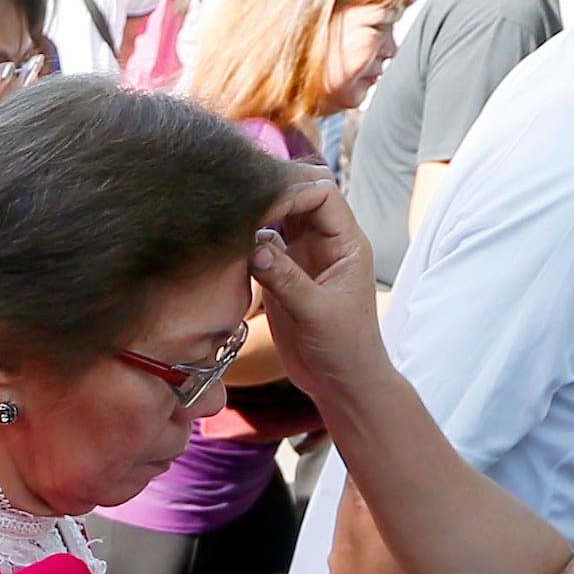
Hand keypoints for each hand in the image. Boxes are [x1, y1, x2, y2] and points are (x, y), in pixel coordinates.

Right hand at [245, 178, 379, 398]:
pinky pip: (261, 248)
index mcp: (346, 243)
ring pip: (277, 220)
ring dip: (256, 216)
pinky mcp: (281, 277)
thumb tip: (253, 247)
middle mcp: (324, 243)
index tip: (260, 201)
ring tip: (227, 216)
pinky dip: (244, 243)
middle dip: (272, 193)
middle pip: (298, 199)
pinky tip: (227, 244)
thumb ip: (286, 279)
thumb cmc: (345, 347)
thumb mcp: (317, 313)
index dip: (293, 191)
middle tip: (238, 197)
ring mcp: (301, 259)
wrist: (340, 382)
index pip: (322, 195)